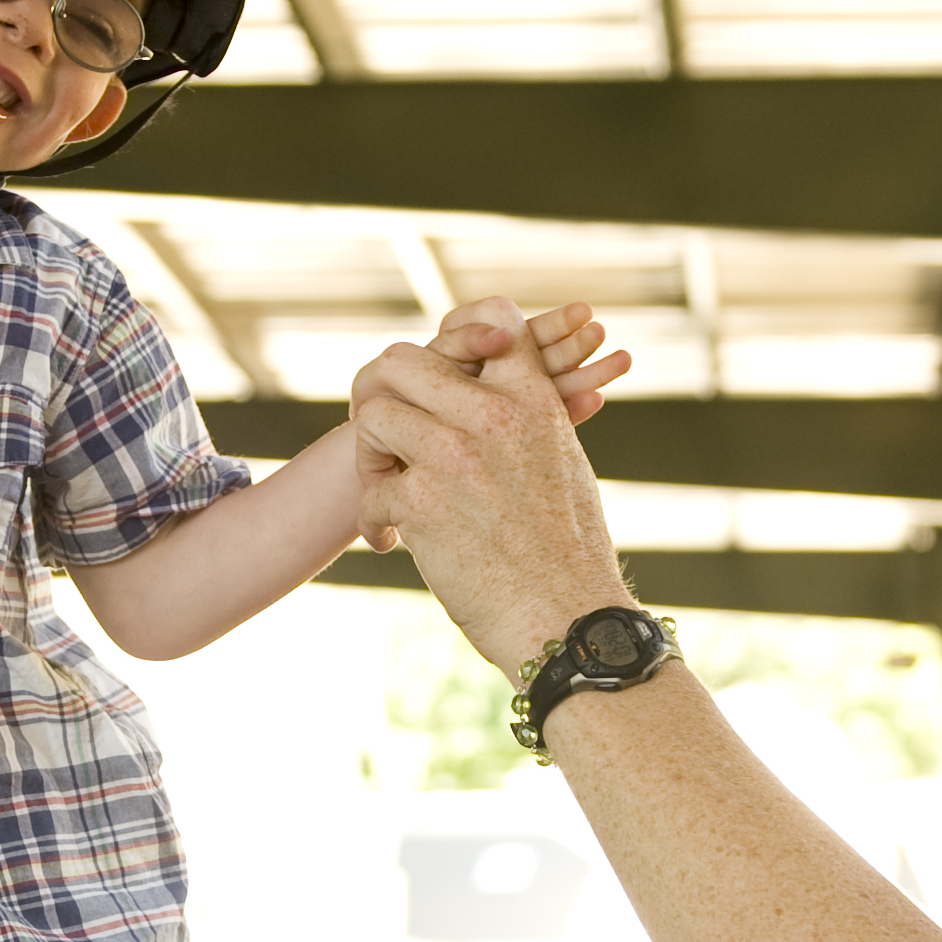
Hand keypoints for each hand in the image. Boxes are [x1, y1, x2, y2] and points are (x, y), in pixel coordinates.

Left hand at [347, 296, 636, 668]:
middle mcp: (494, 415)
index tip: (435, 371)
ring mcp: (454, 454)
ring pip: (375, 415)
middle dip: (386, 396)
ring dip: (372, 456)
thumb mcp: (563, 464)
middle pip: (403, 361)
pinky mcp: (421, 500)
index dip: (455, 333)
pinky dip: (374, 520)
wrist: (570, 620)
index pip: (491, 321)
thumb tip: (493, 399)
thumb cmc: (569, 554)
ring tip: (389, 491)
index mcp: (534, 401)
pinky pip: (371, 489)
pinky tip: (392, 542)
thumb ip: (526, 420)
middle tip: (390, 439)